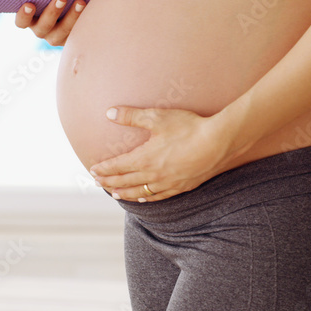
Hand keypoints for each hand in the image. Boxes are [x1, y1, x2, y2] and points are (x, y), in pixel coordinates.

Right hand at [14, 0, 85, 46]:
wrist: (77, 4)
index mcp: (31, 19)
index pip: (21, 22)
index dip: (24, 16)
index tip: (29, 4)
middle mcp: (42, 30)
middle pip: (43, 27)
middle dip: (52, 13)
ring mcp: (58, 36)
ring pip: (62, 32)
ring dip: (71, 17)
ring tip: (80, 2)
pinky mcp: (73, 37)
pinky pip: (77, 33)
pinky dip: (84, 21)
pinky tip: (90, 8)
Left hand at [89, 105, 235, 202]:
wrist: (218, 143)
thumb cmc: (188, 127)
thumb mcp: (158, 117)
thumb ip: (132, 116)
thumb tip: (109, 113)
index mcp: (145, 159)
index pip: (117, 166)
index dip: (104, 169)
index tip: (93, 170)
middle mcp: (153, 174)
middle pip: (125, 181)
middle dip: (110, 182)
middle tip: (97, 183)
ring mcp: (168, 183)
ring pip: (140, 192)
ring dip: (125, 193)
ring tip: (114, 194)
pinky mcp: (182, 186)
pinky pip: (159, 196)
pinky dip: (147, 198)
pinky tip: (144, 198)